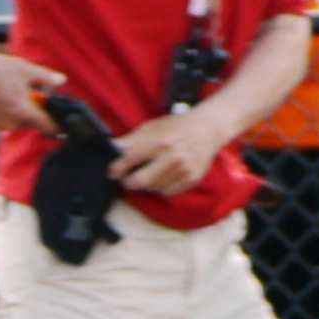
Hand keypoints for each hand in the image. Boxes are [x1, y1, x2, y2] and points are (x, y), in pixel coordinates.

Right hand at [0, 42, 60, 132]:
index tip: (61, 127)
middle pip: (28, 122)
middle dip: (30, 111)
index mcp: (23, 111)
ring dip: (14, 113)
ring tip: (6, 93)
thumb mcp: (24, 68)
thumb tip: (62, 80)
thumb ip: (45, 77)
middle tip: (25, 94)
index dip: (56, 126)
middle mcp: (9, 123)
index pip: (46, 126)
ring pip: (12, 123)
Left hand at [109, 109, 227, 195]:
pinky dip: (162, 186)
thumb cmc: (177, 127)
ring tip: (150, 172)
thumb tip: (111, 147)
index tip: (113, 171)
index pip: (130, 159)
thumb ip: (132, 139)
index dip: (118, 168)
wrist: (207, 129)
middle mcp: (172, 157)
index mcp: (160, 141)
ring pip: (153, 188)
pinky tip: (164, 175)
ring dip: (147, 183)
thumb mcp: (152, 126)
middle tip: (127, 178)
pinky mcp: (191, 179)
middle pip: (140, 181)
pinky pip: (167, 192)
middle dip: (129, 182)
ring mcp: (183, 169)